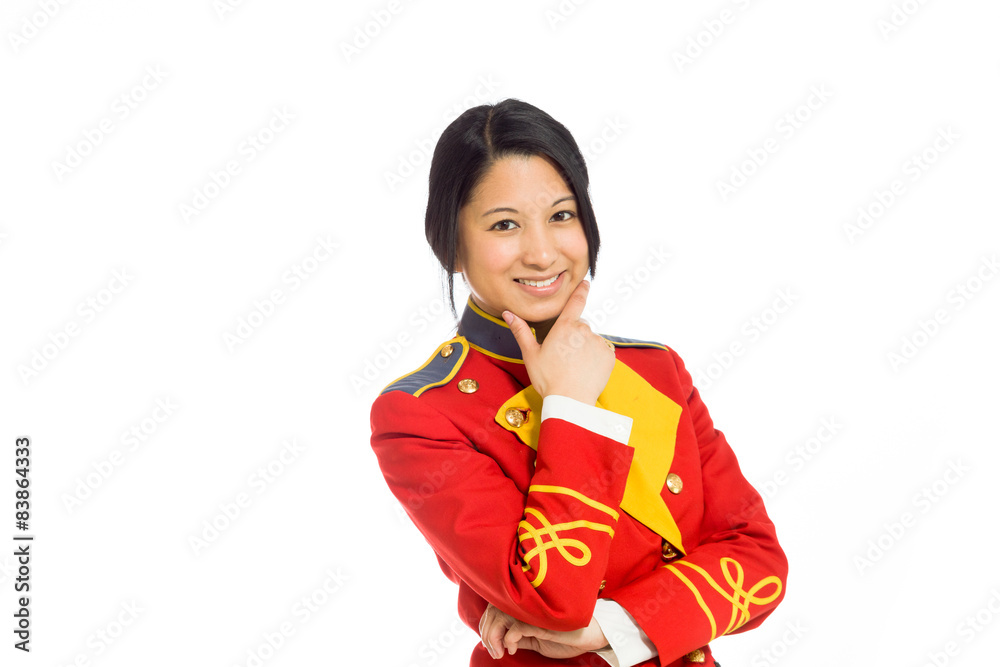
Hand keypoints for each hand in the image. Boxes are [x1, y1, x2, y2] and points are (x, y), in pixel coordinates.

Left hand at [479, 603, 608, 659]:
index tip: (489, 645)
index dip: (485, 626)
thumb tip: (499, 641)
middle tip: (493, 652)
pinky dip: (509, 639)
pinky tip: (513, 649)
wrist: (590, 635)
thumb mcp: (535, 638)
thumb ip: (519, 636)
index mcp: (524, 606)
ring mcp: (532, 610)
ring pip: (499, 617)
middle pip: (492, 611)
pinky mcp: (540, 620)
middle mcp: (526, 604)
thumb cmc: (565, 636)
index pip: (493, 608)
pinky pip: (515, 627)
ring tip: (500, 652)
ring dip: (494, 638)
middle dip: (487, 634)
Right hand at [502, 280, 614, 404]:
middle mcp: (584, 330)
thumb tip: (508, 313)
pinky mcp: (609, 356)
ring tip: (574, 366)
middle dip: (573, 336)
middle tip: (564, 357)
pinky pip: (602, 352)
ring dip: (585, 348)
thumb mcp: (531, 354)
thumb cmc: (548, 379)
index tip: (586, 282)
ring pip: (591, 340)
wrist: (570, 401)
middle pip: (580, 327)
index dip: (582, 290)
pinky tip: (585, 370)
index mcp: (565, 327)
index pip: (576, 301)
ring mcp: (599, 342)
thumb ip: (521, 331)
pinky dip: (595, 359)